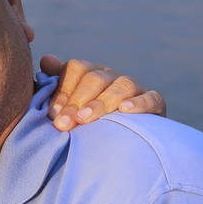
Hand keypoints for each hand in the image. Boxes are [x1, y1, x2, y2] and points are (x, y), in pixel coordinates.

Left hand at [39, 55, 165, 131]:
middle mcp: (112, 76)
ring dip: (102, 102)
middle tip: (63, 124)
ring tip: (86, 119)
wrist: (126, 143)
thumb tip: (46, 60)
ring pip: (121, 86)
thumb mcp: (71, 105)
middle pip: (95, 78)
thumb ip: (57, 84)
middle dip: (77, 101)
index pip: (76, 69)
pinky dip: (138, 103)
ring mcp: (135, 87)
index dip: (63, 90)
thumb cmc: (90, 124)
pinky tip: (124, 110)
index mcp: (91, 73)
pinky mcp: (155, 102)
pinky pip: (150, 98)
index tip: (52, 114)